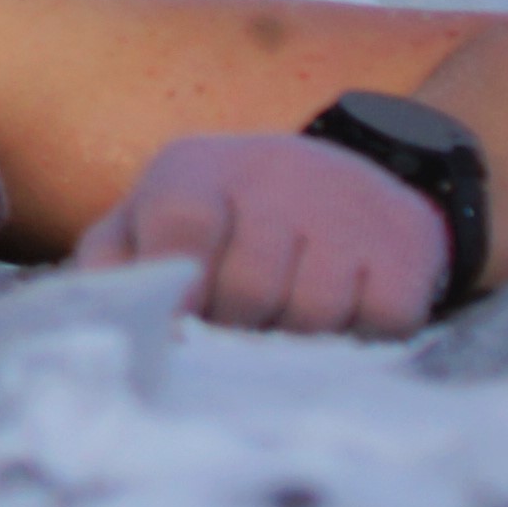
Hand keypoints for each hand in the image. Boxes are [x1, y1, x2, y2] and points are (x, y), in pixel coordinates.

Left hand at [77, 131, 450, 335]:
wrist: (347, 183)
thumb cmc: (223, 218)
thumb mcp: (152, 218)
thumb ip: (113, 260)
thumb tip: (99, 310)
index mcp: (197, 169)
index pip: (182, 221)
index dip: (177, 286)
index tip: (178, 329)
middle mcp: (276, 174)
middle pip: (247, 290)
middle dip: (235, 327)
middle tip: (236, 325)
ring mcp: (347, 208)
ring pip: (311, 316)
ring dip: (294, 337)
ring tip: (285, 315)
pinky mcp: (408, 246)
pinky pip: (378, 322)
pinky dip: (358, 335)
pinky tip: (344, 308)